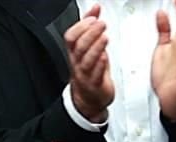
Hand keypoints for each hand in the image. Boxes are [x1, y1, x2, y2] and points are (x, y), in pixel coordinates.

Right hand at [65, 5, 113, 122]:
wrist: (90, 99)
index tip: (93, 18)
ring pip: (86, 60)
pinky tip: (105, 57)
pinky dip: (100, 65)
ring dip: (96, 47)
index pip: (71, 37)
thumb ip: (91, 27)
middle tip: (102, 24)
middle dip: (90, 33)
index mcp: (75, 52)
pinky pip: (95, 75)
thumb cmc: (90, 70)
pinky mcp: (95, 85)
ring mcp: (85, 74)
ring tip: (105, 37)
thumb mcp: (90, 46)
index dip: (80, 27)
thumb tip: (95, 8)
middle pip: (79, 46)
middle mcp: (78, 62)